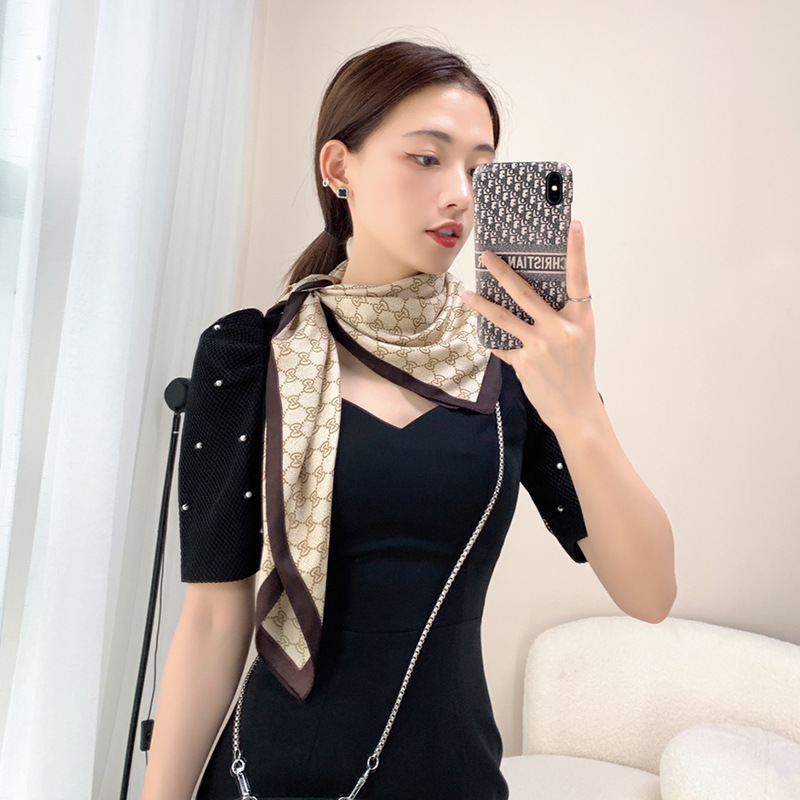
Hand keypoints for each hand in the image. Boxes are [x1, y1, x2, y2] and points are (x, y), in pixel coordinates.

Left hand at [460, 220, 600, 431]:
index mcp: (580, 318)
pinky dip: (493, 339)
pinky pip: (502, 345)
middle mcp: (560, 328)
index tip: (574, 225)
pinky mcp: (524, 363)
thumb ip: (563, 315)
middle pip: (525, 293)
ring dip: (482, 304)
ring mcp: (540, 346)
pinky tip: (482, 331)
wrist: (576, 408)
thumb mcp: (581, 336)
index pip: (579, 278)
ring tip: (467, 293)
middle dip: (503, 272)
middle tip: (487, 255)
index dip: (577, 251)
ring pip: (504, 318)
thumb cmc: (578, 370)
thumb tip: (537, 295)